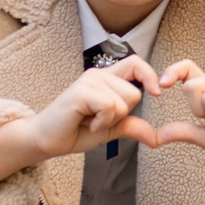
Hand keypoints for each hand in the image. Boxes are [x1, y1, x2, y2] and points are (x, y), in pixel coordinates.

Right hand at [20, 56, 168, 158]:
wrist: (46, 140)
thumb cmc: (74, 131)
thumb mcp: (110, 129)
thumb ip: (131, 126)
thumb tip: (156, 137)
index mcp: (106, 78)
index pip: (136, 63)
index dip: (150, 75)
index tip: (157, 93)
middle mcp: (98, 74)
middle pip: (134, 92)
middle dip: (122, 114)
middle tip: (98, 119)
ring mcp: (89, 80)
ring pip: (123, 101)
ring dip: (110, 120)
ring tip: (90, 121)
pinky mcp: (81, 91)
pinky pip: (110, 107)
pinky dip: (102, 122)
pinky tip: (86, 123)